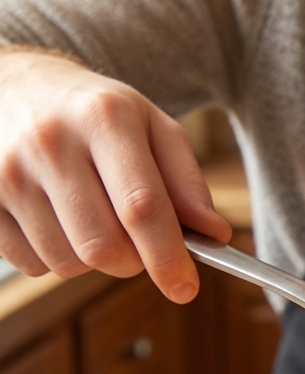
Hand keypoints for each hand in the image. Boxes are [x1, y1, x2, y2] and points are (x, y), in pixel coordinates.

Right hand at [0, 48, 231, 302]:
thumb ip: (187, 181)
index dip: (167, 256)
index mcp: (105, 119)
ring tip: (92, 215)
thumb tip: (215, 234)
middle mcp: (51, 143)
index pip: (141, 207)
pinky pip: (32, 264)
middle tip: (137, 239)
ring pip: (68, 262)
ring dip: (93, 258)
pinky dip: (55, 256)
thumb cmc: (97, 114)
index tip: (186, 288)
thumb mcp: (152, 127)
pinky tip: (56, 217)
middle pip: (104, 247)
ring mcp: (6, 172)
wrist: (13, 85)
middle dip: (133, 261)